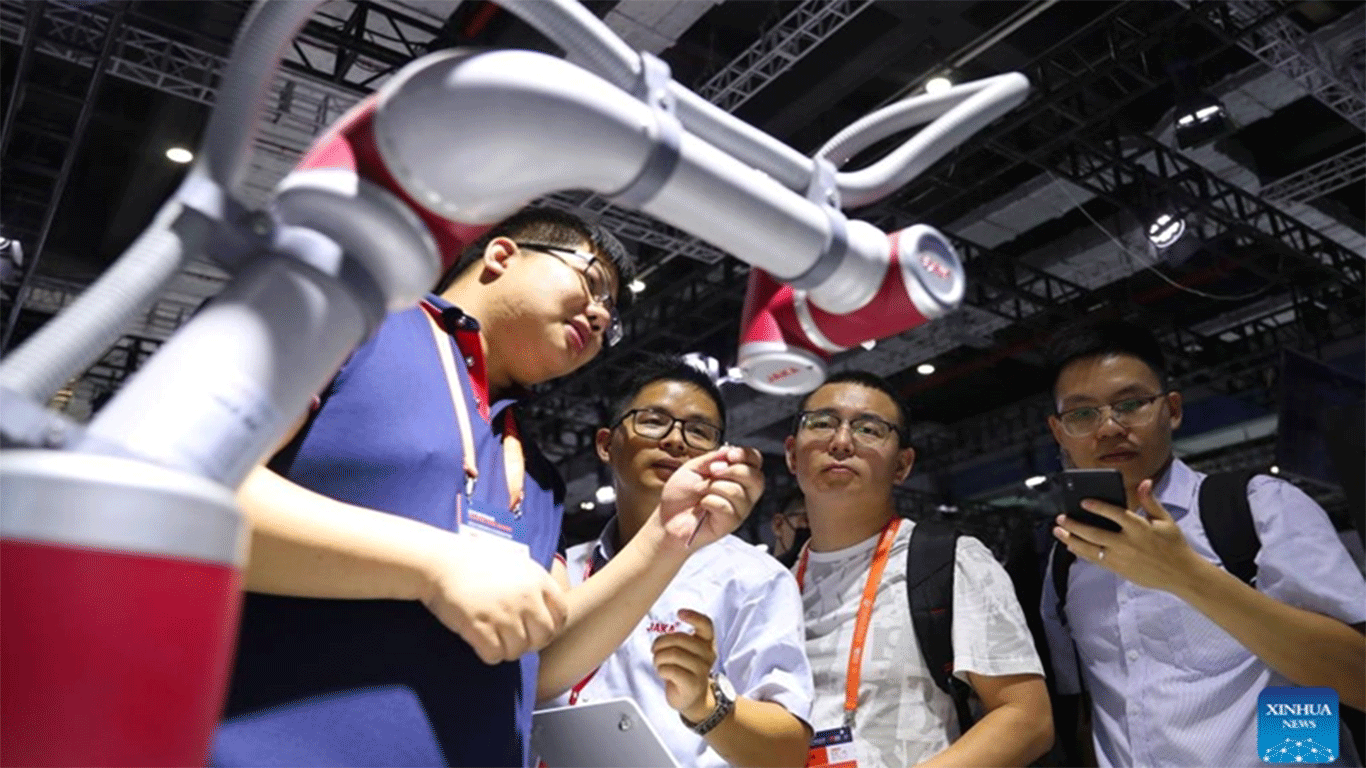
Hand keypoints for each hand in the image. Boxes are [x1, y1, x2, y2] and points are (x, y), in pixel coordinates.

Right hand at [419, 534, 568, 663]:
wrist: (440, 561)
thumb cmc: (474, 559)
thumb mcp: (516, 562)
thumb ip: (533, 583)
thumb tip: (545, 606)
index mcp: (537, 579)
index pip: (560, 614)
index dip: (550, 626)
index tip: (537, 629)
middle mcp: (526, 598)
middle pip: (543, 637)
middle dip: (530, 642)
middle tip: (514, 637)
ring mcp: (504, 614)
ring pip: (518, 650)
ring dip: (506, 648)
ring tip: (494, 636)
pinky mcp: (481, 627)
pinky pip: (494, 655)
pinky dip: (488, 653)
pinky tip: (480, 640)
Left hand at [652, 609, 718, 721]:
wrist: (692, 698)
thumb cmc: (685, 670)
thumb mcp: (687, 651)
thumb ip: (679, 640)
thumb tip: (661, 639)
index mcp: (707, 643)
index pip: (706, 624)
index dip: (693, 616)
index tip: (679, 613)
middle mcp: (708, 655)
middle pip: (680, 638)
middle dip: (660, 643)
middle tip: (654, 650)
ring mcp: (702, 670)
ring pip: (673, 654)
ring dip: (658, 657)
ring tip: (657, 662)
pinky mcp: (693, 684)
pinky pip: (670, 670)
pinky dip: (660, 669)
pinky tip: (662, 672)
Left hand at [658, 445, 763, 549]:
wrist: (666, 518)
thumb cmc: (681, 494)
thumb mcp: (695, 467)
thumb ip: (714, 458)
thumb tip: (729, 450)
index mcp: (736, 475)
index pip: (755, 461)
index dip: (747, 455)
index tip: (730, 454)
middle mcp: (743, 493)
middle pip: (756, 478)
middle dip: (733, 470)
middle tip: (712, 471)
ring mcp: (739, 510)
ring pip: (738, 492)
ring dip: (713, 487)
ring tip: (700, 491)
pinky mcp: (730, 524)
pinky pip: (727, 507)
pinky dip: (709, 501)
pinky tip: (701, 505)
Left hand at [1052, 478, 1208, 593]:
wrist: (1182, 574)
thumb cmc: (1174, 544)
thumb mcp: (1165, 520)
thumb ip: (1150, 500)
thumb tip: (1145, 482)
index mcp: (1140, 528)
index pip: (1114, 514)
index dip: (1097, 507)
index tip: (1084, 501)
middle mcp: (1128, 543)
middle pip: (1095, 533)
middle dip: (1074, 525)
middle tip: (1061, 518)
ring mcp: (1121, 558)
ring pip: (1090, 549)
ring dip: (1071, 540)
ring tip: (1059, 531)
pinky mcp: (1119, 570)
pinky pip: (1096, 560)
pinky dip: (1082, 553)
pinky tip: (1072, 547)